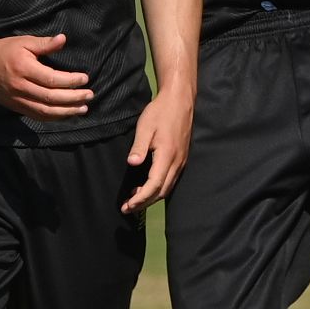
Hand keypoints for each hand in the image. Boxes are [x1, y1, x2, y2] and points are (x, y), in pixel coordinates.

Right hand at [0, 33, 93, 120]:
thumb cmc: (5, 50)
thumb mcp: (24, 42)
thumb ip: (45, 43)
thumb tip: (63, 39)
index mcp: (23, 69)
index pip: (51, 79)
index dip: (70, 81)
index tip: (85, 79)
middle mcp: (20, 87)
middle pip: (50, 98)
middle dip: (73, 98)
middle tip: (90, 96)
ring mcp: (17, 100)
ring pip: (44, 111)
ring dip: (66, 112)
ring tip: (83, 109)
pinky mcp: (15, 107)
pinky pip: (36, 116)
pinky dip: (53, 117)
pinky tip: (66, 114)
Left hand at [120, 89, 194, 213]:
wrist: (180, 100)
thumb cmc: (161, 112)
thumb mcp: (145, 127)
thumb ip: (139, 147)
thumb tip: (132, 163)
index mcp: (168, 155)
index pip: (154, 185)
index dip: (141, 198)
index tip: (128, 205)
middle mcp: (177, 162)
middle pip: (162, 191)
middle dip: (144, 202)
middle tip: (127, 208)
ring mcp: (181, 161)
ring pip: (167, 187)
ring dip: (151, 196)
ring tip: (134, 198)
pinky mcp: (182, 158)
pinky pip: (171, 180)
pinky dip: (158, 188)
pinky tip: (146, 185)